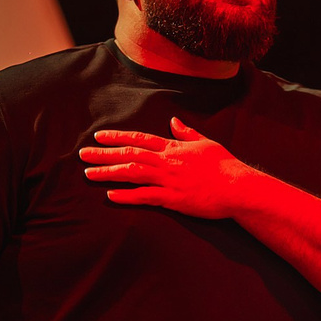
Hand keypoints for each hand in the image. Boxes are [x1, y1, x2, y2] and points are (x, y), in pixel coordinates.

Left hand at [79, 118, 255, 217]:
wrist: (237, 186)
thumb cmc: (224, 165)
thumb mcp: (205, 143)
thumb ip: (186, 133)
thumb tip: (173, 121)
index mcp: (173, 147)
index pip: (139, 139)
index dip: (117, 137)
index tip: (99, 136)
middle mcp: (167, 161)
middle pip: (130, 155)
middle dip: (104, 154)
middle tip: (83, 155)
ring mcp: (168, 180)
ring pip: (132, 173)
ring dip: (108, 173)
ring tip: (88, 174)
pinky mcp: (173, 199)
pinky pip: (145, 196)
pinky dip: (127, 196)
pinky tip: (110, 196)